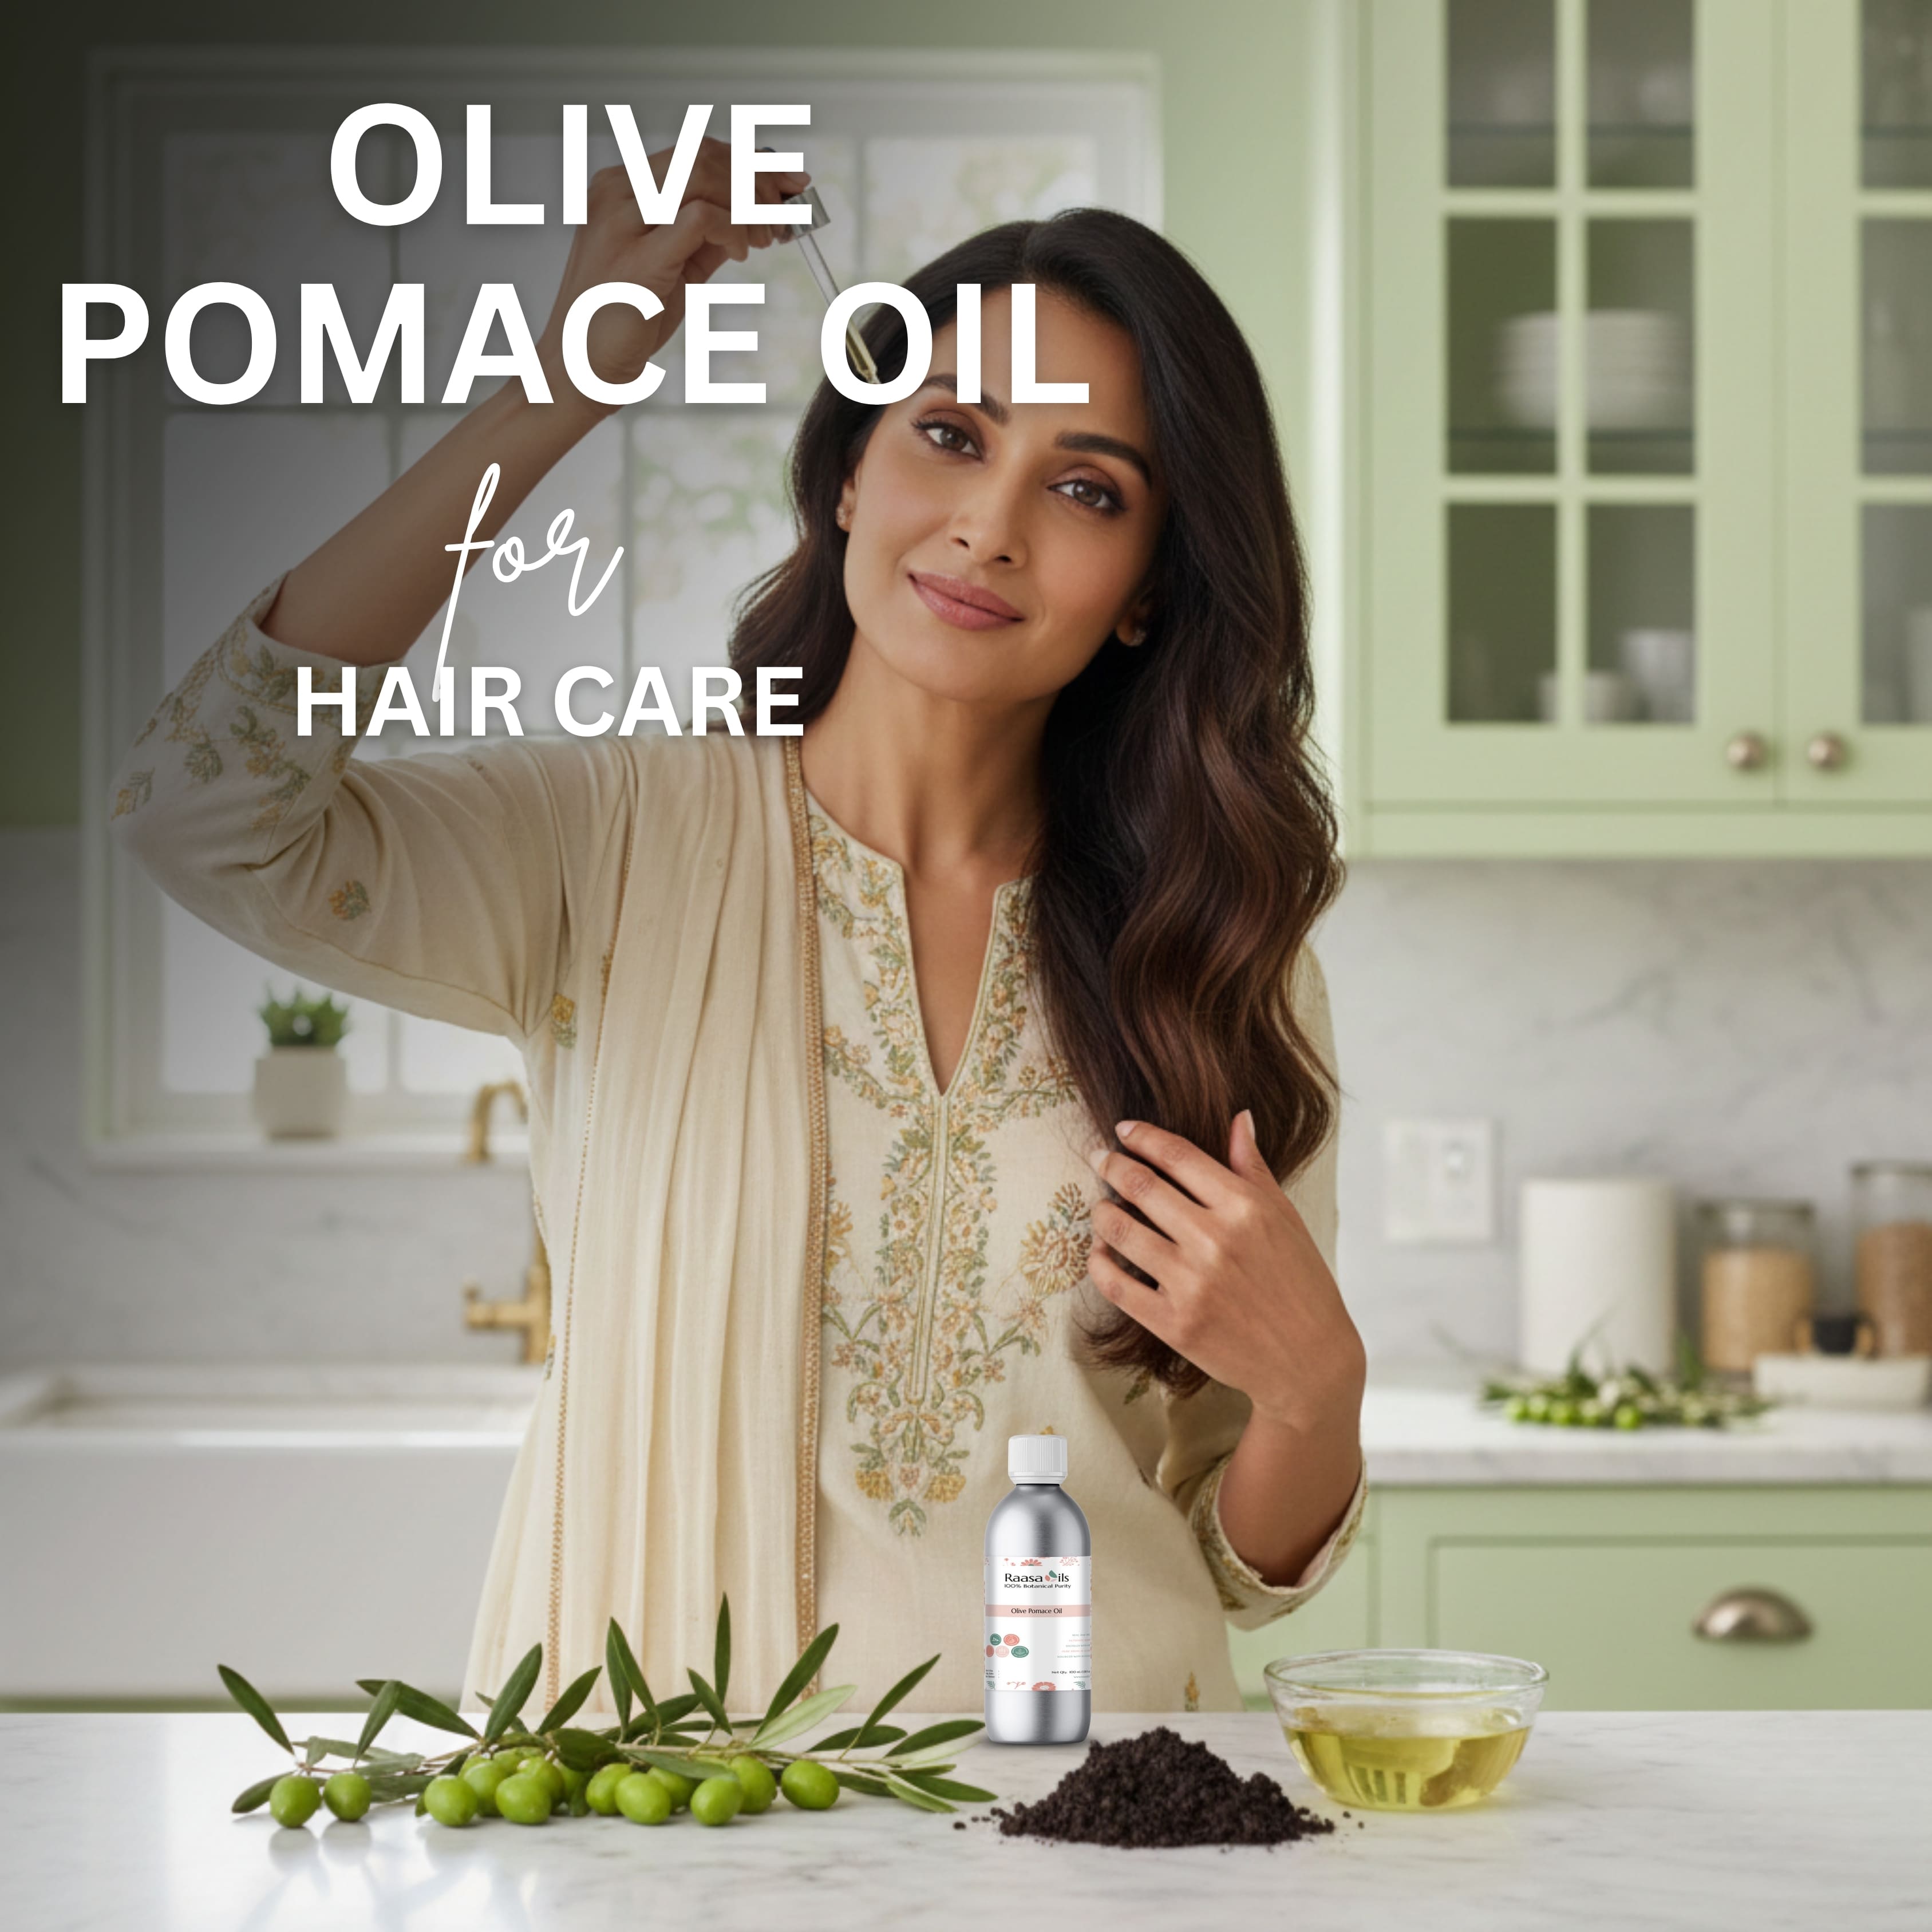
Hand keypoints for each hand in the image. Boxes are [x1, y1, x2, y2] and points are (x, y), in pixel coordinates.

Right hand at [535, 136, 805, 413]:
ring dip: (749, 201)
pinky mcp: (636, 256)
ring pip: (701, 175)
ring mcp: (620, 222)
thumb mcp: (673, 268)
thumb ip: (705, 238)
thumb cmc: (620, 322)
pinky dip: (732, 228)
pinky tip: (743, 250)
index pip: (692, 153)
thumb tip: (753, 218)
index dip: (746, 162)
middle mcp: (616, 194)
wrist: (578, 367)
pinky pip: (698, 218)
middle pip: (700, 154)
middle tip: (788, 204)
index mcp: (620, 189)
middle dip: (757, 176)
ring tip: (769, 233)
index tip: (785, 179)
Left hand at [1086, 1112, 1365, 1432]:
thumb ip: (1253, 1167)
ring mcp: (1192, 1283)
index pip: (1177, 1155)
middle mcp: (1215, 1240)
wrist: (1309, 1360)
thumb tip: (1239, 1118)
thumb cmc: (1300, 1282)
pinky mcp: (1174, 1323)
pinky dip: (1099, 1263)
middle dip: (1112, 1165)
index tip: (1124, 1130)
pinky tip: (1101, 1251)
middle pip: (1141, 1186)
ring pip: (1121, 1231)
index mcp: (1244, 1207)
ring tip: (1101, 1206)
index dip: (1143, 1136)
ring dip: (1102, 1212)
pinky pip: (1116, 1285)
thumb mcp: (1284, 1217)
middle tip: (1099, 1159)